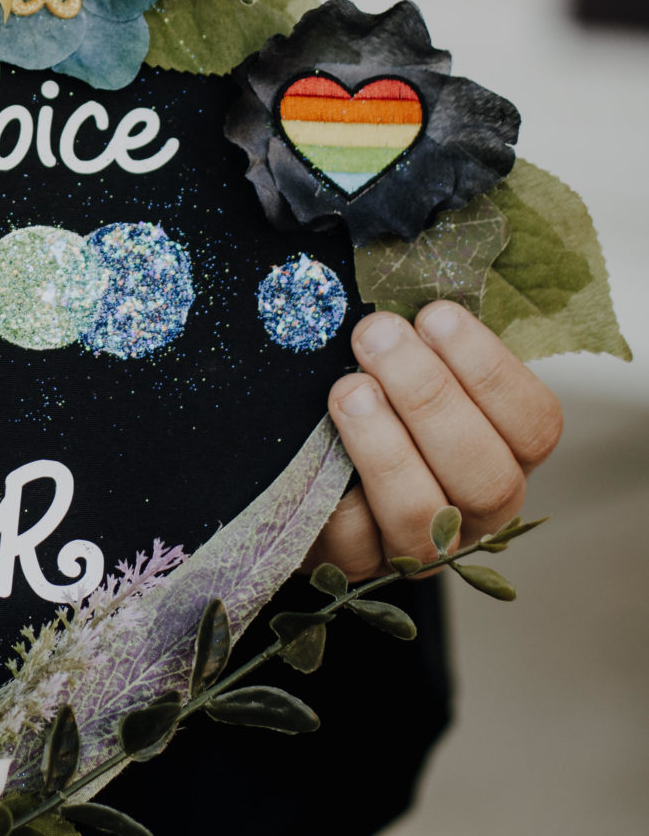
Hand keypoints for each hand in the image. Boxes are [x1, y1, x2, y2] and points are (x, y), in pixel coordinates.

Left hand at [309, 302, 562, 578]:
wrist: (301, 455)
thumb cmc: (373, 388)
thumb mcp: (409, 358)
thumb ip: (425, 333)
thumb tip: (409, 272)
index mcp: (506, 452)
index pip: (535, 426)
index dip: (489, 370)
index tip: (435, 314)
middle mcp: (474, 509)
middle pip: (484, 473)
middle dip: (429, 397)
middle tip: (376, 335)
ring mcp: (417, 545)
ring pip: (423, 512)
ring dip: (384, 442)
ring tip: (347, 387)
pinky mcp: (355, 563)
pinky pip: (352, 537)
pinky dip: (336, 485)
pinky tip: (316, 439)